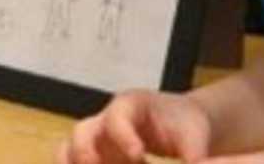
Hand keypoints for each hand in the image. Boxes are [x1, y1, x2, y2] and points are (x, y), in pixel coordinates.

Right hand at [58, 90, 211, 163]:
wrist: (179, 125)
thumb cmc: (185, 125)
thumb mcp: (195, 135)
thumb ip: (195, 154)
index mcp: (129, 105)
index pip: (117, 117)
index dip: (122, 137)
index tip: (138, 156)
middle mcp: (105, 120)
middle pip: (81, 131)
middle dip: (84, 153)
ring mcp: (96, 140)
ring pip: (68, 150)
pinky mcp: (94, 158)